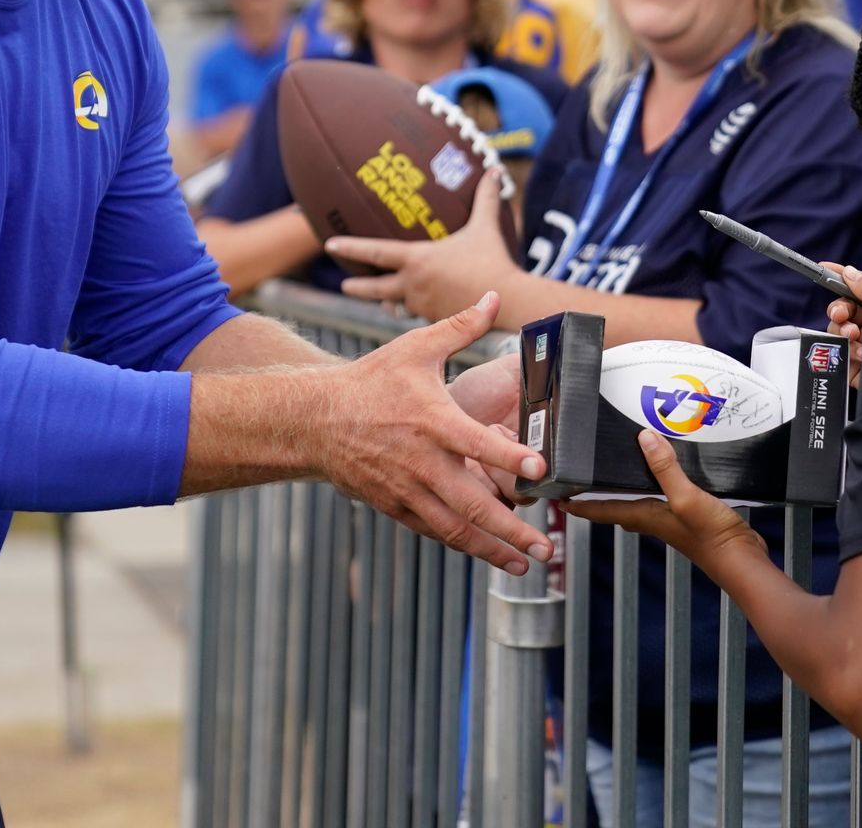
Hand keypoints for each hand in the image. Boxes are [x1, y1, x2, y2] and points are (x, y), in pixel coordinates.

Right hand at [324, 291, 551, 573]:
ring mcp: (407, 489)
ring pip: (455, 529)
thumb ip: (460, 327)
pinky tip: (487, 553)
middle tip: (546, 546)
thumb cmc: (370, 381)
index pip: (476, 443)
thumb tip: (493, 298)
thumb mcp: (415, 348)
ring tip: (525, 563)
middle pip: (472, 504)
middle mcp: (422, 462)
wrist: (315, 419)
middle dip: (511, 530)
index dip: (509, 457)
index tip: (540, 469)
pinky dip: (462, 544)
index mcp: (432, 421)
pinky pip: (433, 531)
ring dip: (492, 549)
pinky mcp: (395, 505)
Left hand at [328, 170, 521, 319]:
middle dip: (357, 287)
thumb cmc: (492, 259)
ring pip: (397, 305)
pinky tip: (420, 312)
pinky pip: (419, 317)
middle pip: (375, 288)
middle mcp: (413, 284)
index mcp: (417, 259)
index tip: (329, 246)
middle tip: (344, 286)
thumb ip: (486, 197)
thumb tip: (495, 169)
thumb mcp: (485, 225)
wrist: (506, 300)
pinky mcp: (435, 322)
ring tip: (385, 302)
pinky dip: (417, 312)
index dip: (350, 248)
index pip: (375, 253)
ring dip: (389, 302)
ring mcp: (422, 306)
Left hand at [565, 430, 758, 569]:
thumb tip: (644, 438)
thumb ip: (665, 469)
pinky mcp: (687, 517)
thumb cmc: (712, 537)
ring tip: (614, 468)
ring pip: (636, 502)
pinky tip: (663, 474)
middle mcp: (651, 520)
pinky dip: (654, 485)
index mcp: (644, 516)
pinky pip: (661, 498)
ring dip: (623, 489)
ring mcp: (669, 520)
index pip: (601, 509)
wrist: (741, 560)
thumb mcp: (687, 497)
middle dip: (595, 494)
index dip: (578, 503)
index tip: (557, 496)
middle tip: (580, 477)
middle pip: (615, 506)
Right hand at [822, 265, 861, 386]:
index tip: (824, 267)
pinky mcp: (854, 369)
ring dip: (843, 331)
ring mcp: (860, 348)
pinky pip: (838, 356)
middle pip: (841, 312)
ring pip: (836, 333)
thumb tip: (848, 272)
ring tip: (855, 336)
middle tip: (840, 315)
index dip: (838, 278)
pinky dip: (847, 353)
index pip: (854, 291)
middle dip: (838, 310)